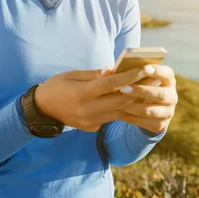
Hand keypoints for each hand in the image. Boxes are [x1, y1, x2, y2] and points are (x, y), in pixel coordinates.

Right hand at [35, 67, 154, 131]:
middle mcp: (88, 110)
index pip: (111, 84)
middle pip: (120, 101)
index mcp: (81, 94)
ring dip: (136, 102)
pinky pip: (112, 117)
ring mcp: (91, 121)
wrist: (43, 109)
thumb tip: (114, 70)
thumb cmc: (57, 86)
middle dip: (139, 90)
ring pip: (119, 112)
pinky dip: (123, 109)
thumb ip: (94, 75)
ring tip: (150, 91)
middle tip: (155, 80)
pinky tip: (133, 102)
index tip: (145, 70)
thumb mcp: (73, 75)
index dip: (129, 77)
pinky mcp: (93, 128)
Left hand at [117, 65, 177, 132]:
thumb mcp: (133, 77)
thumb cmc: (136, 85)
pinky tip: (119, 113)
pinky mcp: (161, 125)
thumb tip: (107, 70)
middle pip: (159, 94)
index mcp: (167, 79)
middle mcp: (172, 95)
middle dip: (140, 91)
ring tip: (116, 103)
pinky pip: (145, 122)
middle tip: (122, 89)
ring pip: (149, 110)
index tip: (144, 68)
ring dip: (131, 107)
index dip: (157, 70)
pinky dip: (130, 117)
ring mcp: (168, 111)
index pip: (166, 73)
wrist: (143, 107)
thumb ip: (123, 72)